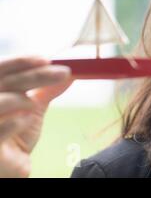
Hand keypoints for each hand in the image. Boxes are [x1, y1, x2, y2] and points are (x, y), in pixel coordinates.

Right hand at [0, 56, 72, 176]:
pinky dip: (16, 122)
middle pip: (4, 81)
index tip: (47, 59)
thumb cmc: (15, 135)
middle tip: (64, 73)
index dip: (21, 61)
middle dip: (35, 75)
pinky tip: (25, 121)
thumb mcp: (33, 108)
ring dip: (22, 100)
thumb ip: (47, 89)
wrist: (10, 167)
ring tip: (33, 105)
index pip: (2, 69)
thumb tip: (69, 72)